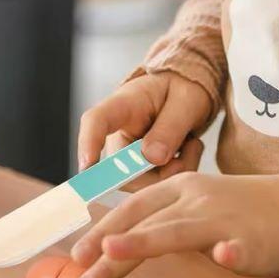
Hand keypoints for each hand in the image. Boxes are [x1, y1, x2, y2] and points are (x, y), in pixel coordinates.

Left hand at [69, 170, 278, 277]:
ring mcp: (223, 218)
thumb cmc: (243, 213)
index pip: (131, 211)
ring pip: (179, 229)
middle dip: (109, 252)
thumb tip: (116, 246)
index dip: (101, 233)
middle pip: (144, 225)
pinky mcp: (253, 239)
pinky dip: (232, 251)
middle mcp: (195, 200)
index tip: (76, 258)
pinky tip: (225, 257)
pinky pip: (241, 245)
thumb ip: (162, 223)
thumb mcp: (196, 207)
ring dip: (146, 241)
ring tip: (116, 251)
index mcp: (178, 190)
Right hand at [77, 71, 213, 193]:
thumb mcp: (185, 100)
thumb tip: (152, 158)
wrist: (187, 93)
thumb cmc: (181, 90)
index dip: (89, 143)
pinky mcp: (140, 171)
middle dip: (159, 171)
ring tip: (192, 145)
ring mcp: (126, 156)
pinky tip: (188, 153)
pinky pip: (155, 187)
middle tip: (192, 147)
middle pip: (120, 168)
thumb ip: (170, 127)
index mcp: (123, 105)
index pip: (96, 121)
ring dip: (174, 172)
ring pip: (141, 183)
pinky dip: (178, 175)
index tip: (87, 166)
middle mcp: (118, 134)